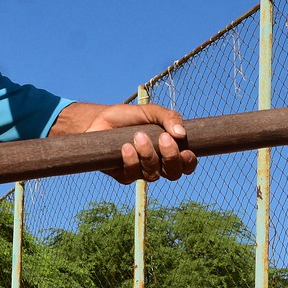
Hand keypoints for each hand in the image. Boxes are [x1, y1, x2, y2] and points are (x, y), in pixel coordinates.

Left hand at [52, 101, 194, 183]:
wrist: (99, 119)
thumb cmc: (128, 117)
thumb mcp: (151, 111)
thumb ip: (169, 118)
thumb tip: (181, 134)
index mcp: (167, 151)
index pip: (185, 165)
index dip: (189, 162)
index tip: (186, 151)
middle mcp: (156, 164)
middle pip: (173, 173)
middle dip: (171, 158)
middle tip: (164, 138)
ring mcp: (139, 171)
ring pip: (152, 175)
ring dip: (148, 156)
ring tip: (138, 136)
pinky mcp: (122, 175)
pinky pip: (131, 175)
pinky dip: (130, 160)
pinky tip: (126, 147)